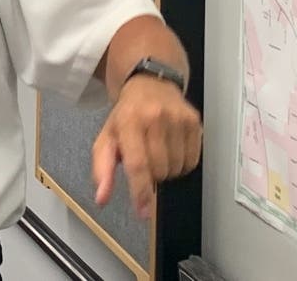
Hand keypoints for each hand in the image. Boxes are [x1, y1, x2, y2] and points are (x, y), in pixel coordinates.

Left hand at [91, 75, 202, 218]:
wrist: (151, 83)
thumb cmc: (126, 115)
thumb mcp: (107, 137)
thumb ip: (102, 169)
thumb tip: (102, 198)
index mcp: (130, 121)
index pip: (138, 163)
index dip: (140, 192)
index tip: (142, 212)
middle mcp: (156, 117)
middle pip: (159, 170)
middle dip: (152, 176)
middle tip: (146, 162)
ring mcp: (178, 118)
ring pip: (177, 168)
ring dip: (167, 171)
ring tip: (159, 154)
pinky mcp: (194, 121)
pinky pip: (192, 161)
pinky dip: (182, 164)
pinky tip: (173, 150)